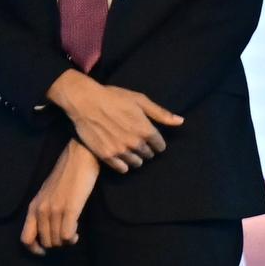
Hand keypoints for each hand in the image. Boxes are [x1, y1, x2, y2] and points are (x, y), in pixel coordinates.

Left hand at [23, 139, 99, 251]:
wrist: (79, 159)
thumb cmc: (66, 178)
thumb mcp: (47, 195)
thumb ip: (43, 211)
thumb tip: (46, 233)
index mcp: (33, 207)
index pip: (25, 239)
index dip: (34, 250)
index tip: (45, 251)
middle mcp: (40, 210)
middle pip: (45, 243)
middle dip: (56, 244)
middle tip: (66, 236)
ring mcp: (54, 209)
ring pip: (57, 241)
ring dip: (66, 242)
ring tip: (73, 233)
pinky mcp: (70, 208)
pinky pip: (68, 236)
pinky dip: (72, 239)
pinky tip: (76, 232)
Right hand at [52, 71, 183, 172]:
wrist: (83, 100)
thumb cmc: (112, 97)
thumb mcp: (139, 100)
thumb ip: (160, 113)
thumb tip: (180, 122)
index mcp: (146, 130)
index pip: (160, 146)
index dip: (155, 142)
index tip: (148, 137)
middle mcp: (135, 143)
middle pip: (148, 155)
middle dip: (145, 149)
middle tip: (135, 141)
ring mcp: (120, 150)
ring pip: (136, 163)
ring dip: (134, 157)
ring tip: (127, 148)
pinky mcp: (106, 155)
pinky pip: (121, 168)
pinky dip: (122, 164)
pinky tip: (118, 155)